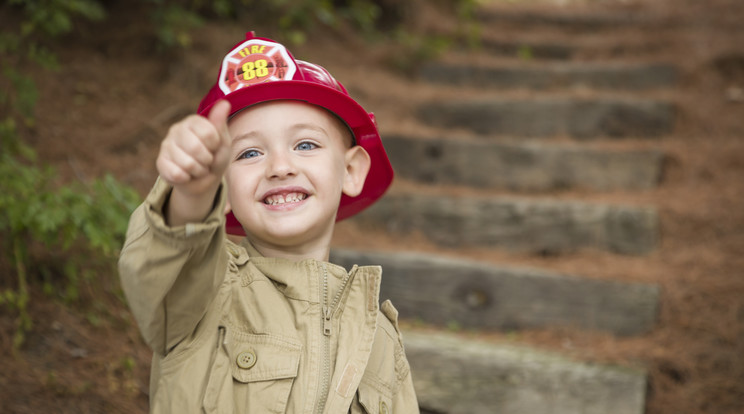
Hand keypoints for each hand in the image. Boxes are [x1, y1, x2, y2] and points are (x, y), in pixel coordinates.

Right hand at [156, 100, 231, 224]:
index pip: (208, 133)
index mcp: (193, 121)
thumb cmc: (215, 157)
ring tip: (198, 167)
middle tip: (206, 160)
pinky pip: (176, 174)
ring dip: (198, 171)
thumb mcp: (223, 142)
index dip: (215, 146)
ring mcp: (166, 145)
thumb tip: (224, 103)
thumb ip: (220, 124)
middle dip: (207, 160)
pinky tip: (187, 174)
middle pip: (196, 148)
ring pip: (187, 164)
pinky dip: (187, 178)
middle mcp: (177, 129)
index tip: (214, 147)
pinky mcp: (160, 162)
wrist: (204, 180)